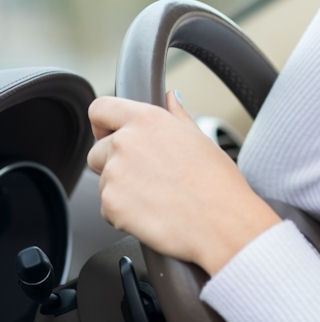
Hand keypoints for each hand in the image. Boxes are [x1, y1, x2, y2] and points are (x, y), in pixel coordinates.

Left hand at [87, 91, 279, 275]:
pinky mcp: (110, 205)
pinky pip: (107, 209)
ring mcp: (115, 174)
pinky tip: (153, 213)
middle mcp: (126, 142)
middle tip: (147, 177)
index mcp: (148, 120)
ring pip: (104, 182)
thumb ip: (176, 116)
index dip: (103, 124)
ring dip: (121, 191)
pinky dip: (124, 214)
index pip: (101, 109)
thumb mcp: (201, 139)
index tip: (109, 134)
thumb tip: (171, 99)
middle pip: (97, 151)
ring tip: (158, 197)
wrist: (221, 222)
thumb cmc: (218, 183)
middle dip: (113, 164)